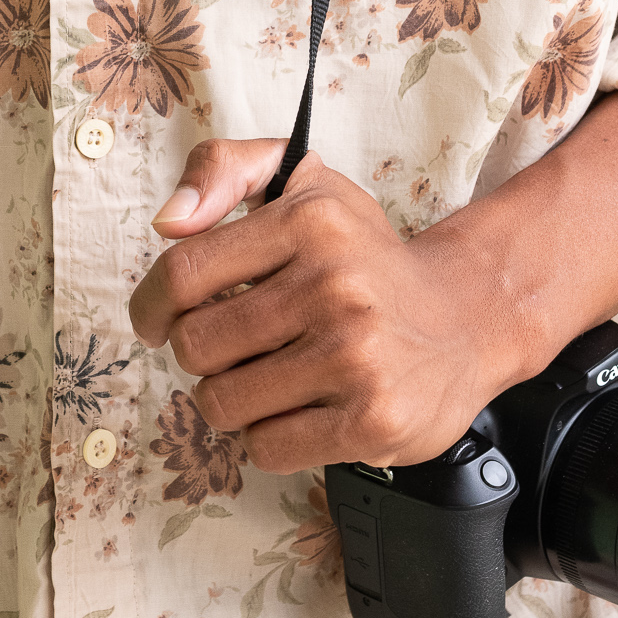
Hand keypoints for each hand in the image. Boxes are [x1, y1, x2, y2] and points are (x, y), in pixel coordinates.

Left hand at [127, 137, 508, 475]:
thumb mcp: (304, 183)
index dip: (150, 305)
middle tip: (235, 347)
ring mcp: (356, 357)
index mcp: (309, 221)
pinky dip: (269, 436)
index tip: (153, 321)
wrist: (467, 316)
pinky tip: (302, 408)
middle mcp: (334, 286)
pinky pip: (266, 448)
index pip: (184, 272)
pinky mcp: (372, 421)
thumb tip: (168, 221)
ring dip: (232, 398)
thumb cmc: (367, 256)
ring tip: (270, 377)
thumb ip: (224, 170)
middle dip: (201, 353)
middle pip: (196, 346)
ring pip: (223, 403)